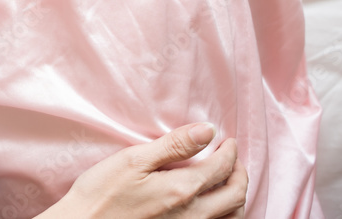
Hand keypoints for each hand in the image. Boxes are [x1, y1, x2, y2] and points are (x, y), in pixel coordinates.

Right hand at [38, 124, 246, 218]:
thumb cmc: (102, 193)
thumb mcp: (134, 160)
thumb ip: (174, 145)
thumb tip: (207, 130)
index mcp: (182, 189)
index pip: (221, 167)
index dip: (230, 151)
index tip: (227, 141)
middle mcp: (193, 215)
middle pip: (235, 194)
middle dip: (239, 172)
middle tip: (232, 158)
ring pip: (232, 217)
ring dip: (236, 197)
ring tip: (228, 181)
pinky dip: (226, 216)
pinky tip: (215, 207)